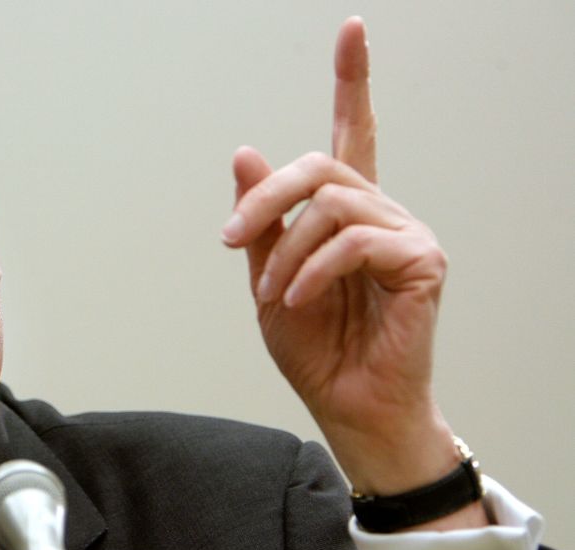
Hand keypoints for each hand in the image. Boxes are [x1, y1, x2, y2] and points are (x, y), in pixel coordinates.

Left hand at [222, 17, 484, 521]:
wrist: (344, 405)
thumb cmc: (314, 348)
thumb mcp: (267, 278)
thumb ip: (261, 220)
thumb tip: (247, 152)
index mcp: (345, 213)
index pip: (354, 133)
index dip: (352, 81)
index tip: (351, 29)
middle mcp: (380, 212)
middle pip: (320, 167)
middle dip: (266, 200)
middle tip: (232, 238)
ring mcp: (405, 234)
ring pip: (331, 204)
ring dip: (285, 250)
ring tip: (274, 293)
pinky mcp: (422, 260)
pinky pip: (354, 241)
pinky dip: (312, 270)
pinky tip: (299, 299)